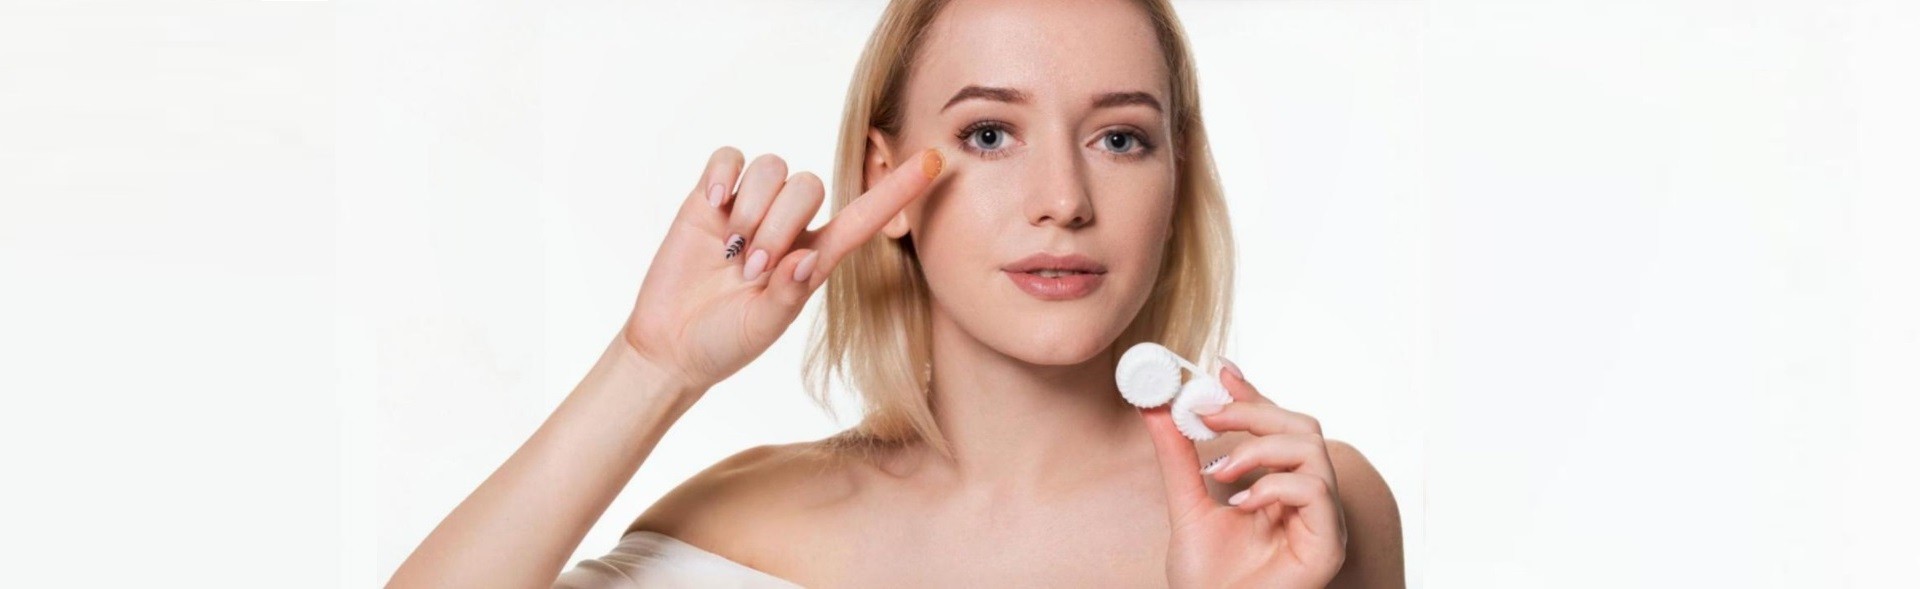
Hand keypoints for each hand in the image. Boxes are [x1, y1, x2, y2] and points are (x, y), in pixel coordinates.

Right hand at [620, 146, 942, 389]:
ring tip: (729, 253)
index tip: (934, 162)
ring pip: (772, 169)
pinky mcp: (710, 197)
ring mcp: (749, 207)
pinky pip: (730, 157)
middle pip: (808, 185)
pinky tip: (713, 205)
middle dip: (779, 226)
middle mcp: (789, 226)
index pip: (863, 216)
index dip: (898, 191)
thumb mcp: (762, 328)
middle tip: (749, 271)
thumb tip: (802, 260)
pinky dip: (723, 175)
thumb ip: (785, 296)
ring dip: (752, 210)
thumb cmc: (725, 341)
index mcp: (815, 257)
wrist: (670, 344)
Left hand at [1140, 363, 1347, 587]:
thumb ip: (1177, 457)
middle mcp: (1309, 498)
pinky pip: (1315, 490)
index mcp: (1280, 485)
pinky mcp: (1329, 544)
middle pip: (1301, 426)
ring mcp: (1323, 520)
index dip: (1253, 395)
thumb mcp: (1187, 505)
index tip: (1221, 371)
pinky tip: (1242, 504)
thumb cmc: (1208, 578)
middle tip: (1208, 414)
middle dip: (1253, 411)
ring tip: (1221, 471)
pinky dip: (1274, 486)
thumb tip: (1156, 406)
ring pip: (1311, 450)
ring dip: (1259, 449)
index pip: (1277, 426)